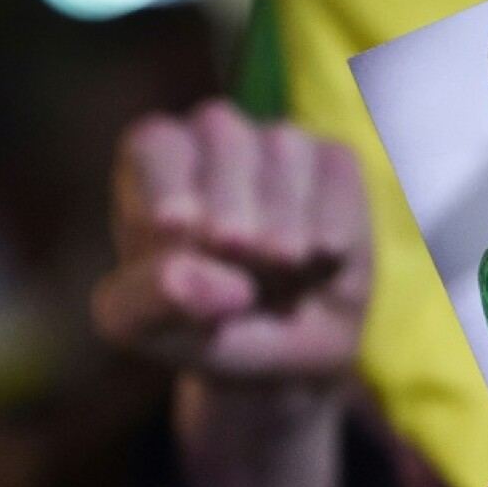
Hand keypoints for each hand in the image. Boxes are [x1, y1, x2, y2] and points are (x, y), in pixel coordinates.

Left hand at [92, 99, 369, 380]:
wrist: (285, 350)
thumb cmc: (201, 324)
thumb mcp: (152, 328)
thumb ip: (151, 302)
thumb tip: (189, 278)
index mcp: (154, 158)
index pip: (159, 144)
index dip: (171, 188)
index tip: (178, 234)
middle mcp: (216, 136)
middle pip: (225, 140)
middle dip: (233, 219)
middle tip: (240, 283)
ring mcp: (280, 142)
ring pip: (283, 152)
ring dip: (284, 233)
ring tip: (279, 279)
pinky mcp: (335, 161)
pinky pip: (336, 175)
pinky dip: (329, 228)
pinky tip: (321, 261)